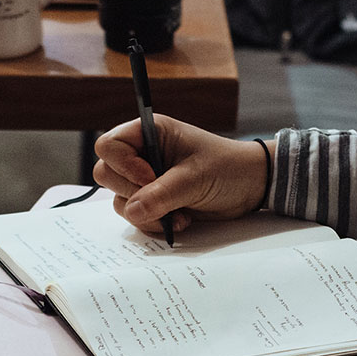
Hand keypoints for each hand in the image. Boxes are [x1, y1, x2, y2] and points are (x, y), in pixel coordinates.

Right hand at [93, 115, 270, 234]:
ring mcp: (145, 179)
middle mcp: (142, 154)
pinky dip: (154, 223)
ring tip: (180, 214)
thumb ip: (162, 194)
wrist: (250, 187)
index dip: (123, 166)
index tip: (150, 178)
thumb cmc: (227, 168)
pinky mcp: (153, 201)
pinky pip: (136, 216)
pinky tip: (181, 220)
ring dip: (147, 214)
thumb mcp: (194, 179)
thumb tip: (132, 210)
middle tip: (164, 198)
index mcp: (149, 133)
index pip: (109, 146)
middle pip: (107, 174)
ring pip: (120, 200)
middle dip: (134, 193)